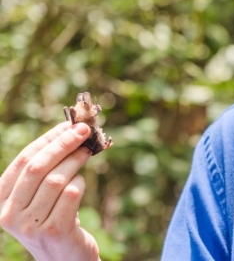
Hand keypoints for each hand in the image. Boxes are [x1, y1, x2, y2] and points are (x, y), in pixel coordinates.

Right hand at [0, 122, 99, 260]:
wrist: (65, 257)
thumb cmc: (54, 217)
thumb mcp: (39, 195)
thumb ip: (46, 168)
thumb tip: (69, 129)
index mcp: (1, 200)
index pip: (24, 161)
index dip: (47, 139)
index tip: (68, 124)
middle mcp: (10, 214)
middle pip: (38, 167)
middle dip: (63, 144)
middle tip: (84, 131)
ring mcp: (31, 225)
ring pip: (56, 180)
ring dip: (75, 161)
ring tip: (87, 152)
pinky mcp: (55, 231)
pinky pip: (71, 194)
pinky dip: (80, 182)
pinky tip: (81, 182)